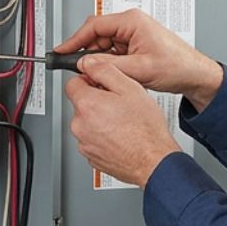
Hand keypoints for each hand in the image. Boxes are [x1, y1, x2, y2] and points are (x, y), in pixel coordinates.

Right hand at [54, 8, 222, 110]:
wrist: (194, 73)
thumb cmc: (178, 65)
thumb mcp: (140, 68)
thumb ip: (110, 65)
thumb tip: (86, 63)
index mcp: (132, 21)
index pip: (94, 26)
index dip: (74, 39)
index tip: (62, 51)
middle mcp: (130, 25)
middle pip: (95, 36)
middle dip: (86, 54)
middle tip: (77, 69)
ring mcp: (131, 35)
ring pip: (102, 46)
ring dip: (99, 61)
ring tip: (101, 76)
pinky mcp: (133, 46)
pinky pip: (112, 53)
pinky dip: (107, 64)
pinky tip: (111, 75)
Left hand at [65, 55, 181, 186]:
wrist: (153, 162)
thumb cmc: (146, 130)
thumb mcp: (130, 88)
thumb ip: (105, 70)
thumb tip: (89, 63)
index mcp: (86, 105)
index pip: (72, 83)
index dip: (89, 80)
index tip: (102, 84)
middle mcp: (80, 125)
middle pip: (81, 104)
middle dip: (97, 101)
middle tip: (120, 104)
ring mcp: (84, 144)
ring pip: (87, 123)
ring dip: (100, 120)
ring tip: (123, 122)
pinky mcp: (91, 157)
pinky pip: (93, 140)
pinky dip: (103, 137)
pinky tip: (121, 136)